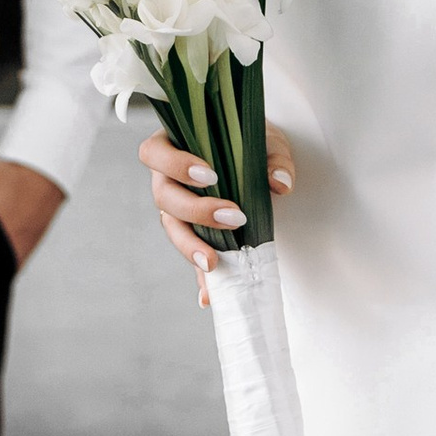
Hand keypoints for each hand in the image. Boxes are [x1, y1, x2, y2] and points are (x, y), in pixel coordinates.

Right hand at [138, 123, 294, 277]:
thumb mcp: (265, 141)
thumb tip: (280, 183)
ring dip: (191, 245)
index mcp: (172, 145)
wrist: (254, 154)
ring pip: (171, 228)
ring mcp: (174, 206)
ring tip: (213, 262)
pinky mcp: (190, 232)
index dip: (175, 165)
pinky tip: (209, 294)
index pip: (154, 154)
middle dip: (195, 210)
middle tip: (232, 217)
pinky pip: (190, 253)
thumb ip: (274, 157)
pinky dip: (199, 276)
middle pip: (163, 198)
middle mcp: (165, 178)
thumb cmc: (249, 140)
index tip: (209, 175)